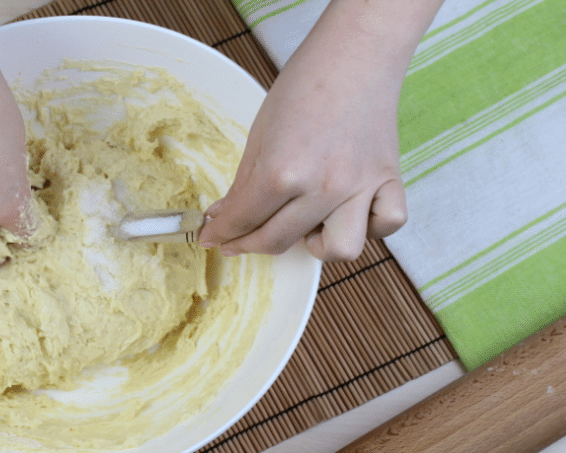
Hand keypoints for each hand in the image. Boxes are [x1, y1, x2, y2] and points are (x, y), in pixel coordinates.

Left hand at [198, 37, 406, 260]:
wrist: (353, 56)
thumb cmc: (304, 87)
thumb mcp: (259, 134)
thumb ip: (243, 183)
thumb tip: (223, 215)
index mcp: (282, 171)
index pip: (243, 220)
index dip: (220, 234)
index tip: (212, 238)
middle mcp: (322, 187)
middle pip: (278, 241)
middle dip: (249, 244)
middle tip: (240, 237)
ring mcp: (359, 188)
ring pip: (340, 249)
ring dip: (316, 247)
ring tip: (305, 227)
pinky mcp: (388, 180)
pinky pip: (386, 226)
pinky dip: (369, 228)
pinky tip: (350, 214)